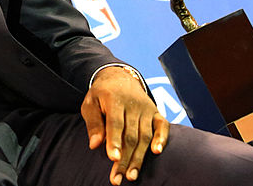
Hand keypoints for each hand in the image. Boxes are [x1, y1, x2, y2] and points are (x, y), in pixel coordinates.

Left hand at [81, 66, 168, 184]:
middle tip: (117, 178)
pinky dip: (162, 139)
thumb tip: (95, 145)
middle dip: (124, 158)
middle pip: (130, 135)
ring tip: (131, 176)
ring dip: (139, 158)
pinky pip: (162, 126)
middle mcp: (133, 104)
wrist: (119, 76)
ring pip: (145, 136)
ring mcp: (147, 108)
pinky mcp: (156, 112)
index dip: (114, 141)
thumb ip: (93, 123)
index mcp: (114, 99)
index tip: (112, 159)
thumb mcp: (90, 103)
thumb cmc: (101, 94)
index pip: (115, 123)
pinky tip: (157, 152)